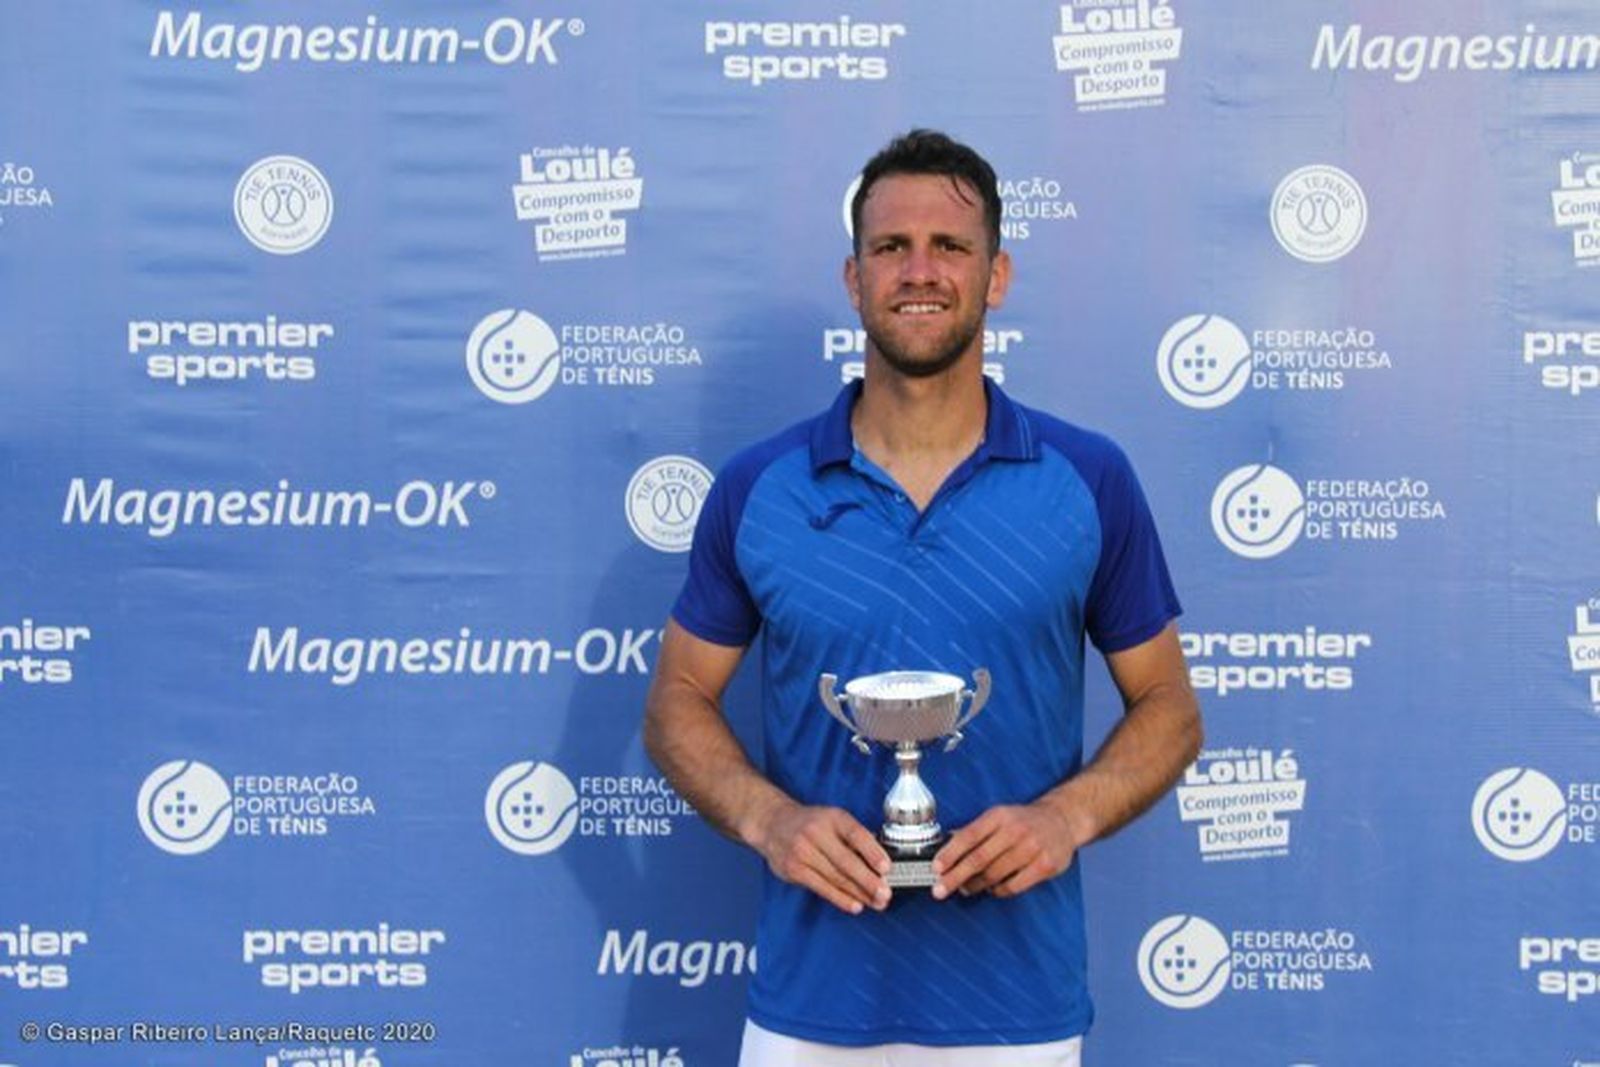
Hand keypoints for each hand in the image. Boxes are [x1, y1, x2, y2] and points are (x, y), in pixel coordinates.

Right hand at [753, 803, 891, 913]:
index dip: (872, 852)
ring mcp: (802, 852)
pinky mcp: (794, 870)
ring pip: (836, 878)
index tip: (886, 868)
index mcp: (832, 817)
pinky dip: (841, 899)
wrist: (773, 824)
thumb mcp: (833, 819)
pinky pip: (822, 888)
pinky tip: (855, 905)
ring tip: (876, 903)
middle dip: (869, 881)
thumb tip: (880, 860)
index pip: (856, 834)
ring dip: (859, 893)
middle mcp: (816, 833)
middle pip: (846, 861)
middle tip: (885, 894)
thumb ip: (855, 837)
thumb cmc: (810, 824)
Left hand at [930, 802, 1077, 899]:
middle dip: (955, 877)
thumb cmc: (1023, 821)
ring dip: (976, 885)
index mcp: (999, 816)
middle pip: (978, 859)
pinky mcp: (1045, 865)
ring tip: (967, 888)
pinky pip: (1014, 886)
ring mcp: (1032, 848)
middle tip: (940, 890)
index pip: (969, 836)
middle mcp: (1015, 830)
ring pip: (995, 875)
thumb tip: (946, 847)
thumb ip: (974, 831)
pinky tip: (994, 888)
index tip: (936, 868)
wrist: (1062, 820)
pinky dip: (999, 890)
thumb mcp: (999, 817)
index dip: (950, 854)